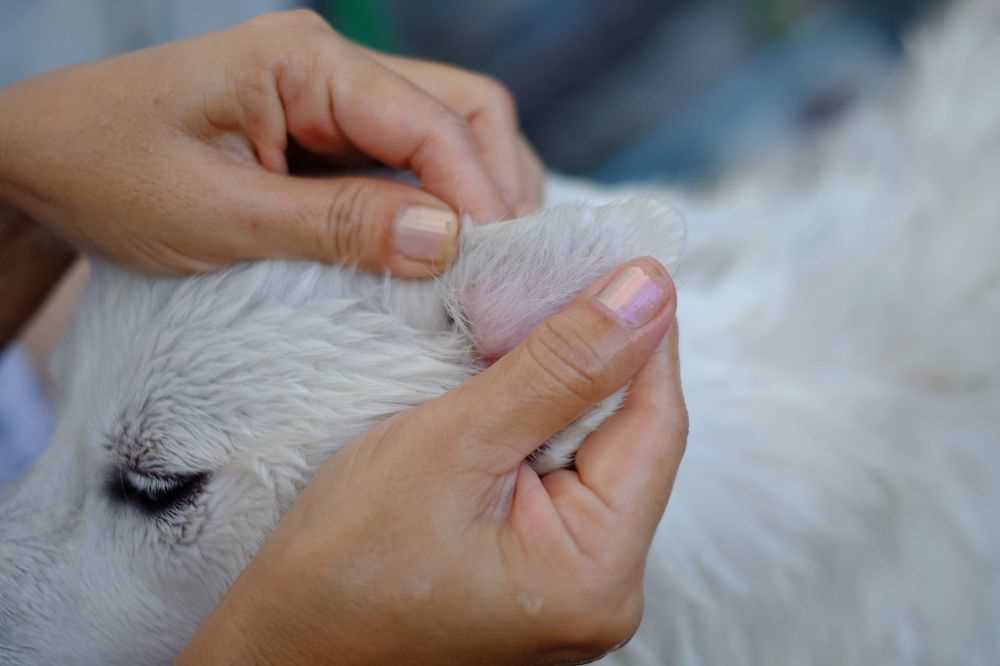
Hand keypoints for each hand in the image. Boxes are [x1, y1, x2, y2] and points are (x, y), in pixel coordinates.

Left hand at [0, 10, 542, 276]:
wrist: (42, 160)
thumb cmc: (108, 173)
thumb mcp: (218, 214)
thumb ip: (337, 223)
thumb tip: (449, 241)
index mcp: (305, 60)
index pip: (434, 119)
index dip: (478, 195)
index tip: (496, 271)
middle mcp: (334, 65)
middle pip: (465, 109)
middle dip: (495, 187)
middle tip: (501, 272)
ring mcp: (335, 96)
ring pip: (450, 132)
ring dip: (475, 196)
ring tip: (478, 270)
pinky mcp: (329, 133)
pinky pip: (410, 162)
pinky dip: (438, 206)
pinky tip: (438, 255)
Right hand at [179, 258, 686, 664]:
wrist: (282, 643)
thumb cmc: (344, 561)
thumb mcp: (453, 442)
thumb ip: (557, 366)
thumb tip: (646, 291)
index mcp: (597, 572)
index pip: (656, 423)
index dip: (642, 332)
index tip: (622, 257)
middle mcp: (605, 587)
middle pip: (632, 437)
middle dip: (597, 354)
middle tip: (556, 280)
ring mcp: (576, 583)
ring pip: (598, 450)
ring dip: (565, 384)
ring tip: (522, 324)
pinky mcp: (545, 569)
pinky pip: (567, 476)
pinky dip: (543, 421)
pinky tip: (509, 384)